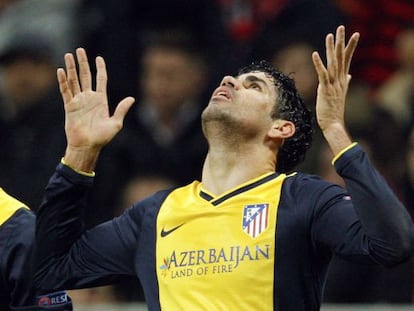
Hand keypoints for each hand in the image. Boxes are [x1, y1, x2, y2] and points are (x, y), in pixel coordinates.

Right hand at [58, 48, 134, 170]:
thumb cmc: (102, 138)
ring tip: (68, 55)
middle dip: (83, 63)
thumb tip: (132, 98)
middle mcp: (89, 98)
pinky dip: (63, 81)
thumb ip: (121, 109)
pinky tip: (61, 70)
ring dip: (71, 68)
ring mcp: (78, 101)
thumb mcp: (116, 123)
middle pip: (85, 76)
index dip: (100, 68)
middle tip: (80, 50)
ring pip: (74, 80)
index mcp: (101, 100)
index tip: (99, 58)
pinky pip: (65, 91)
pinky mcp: (69, 106)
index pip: (101, 80)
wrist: (88, 146)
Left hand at [312, 26, 358, 153]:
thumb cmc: (334, 111)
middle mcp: (339, 80)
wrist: (334, 124)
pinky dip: (318, 64)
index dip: (350, 47)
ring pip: (333, 63)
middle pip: (341, 57)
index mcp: (342, 80)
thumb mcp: (340, 94)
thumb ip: (345, 83)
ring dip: (331, 49)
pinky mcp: (325, 89)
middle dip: (341, 42)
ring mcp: (333, 84)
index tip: (354, 34)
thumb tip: (349, 76)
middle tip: (341, 28)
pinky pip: (322, 74)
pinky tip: (315, 54)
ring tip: (329, 35)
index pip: (347, 60)